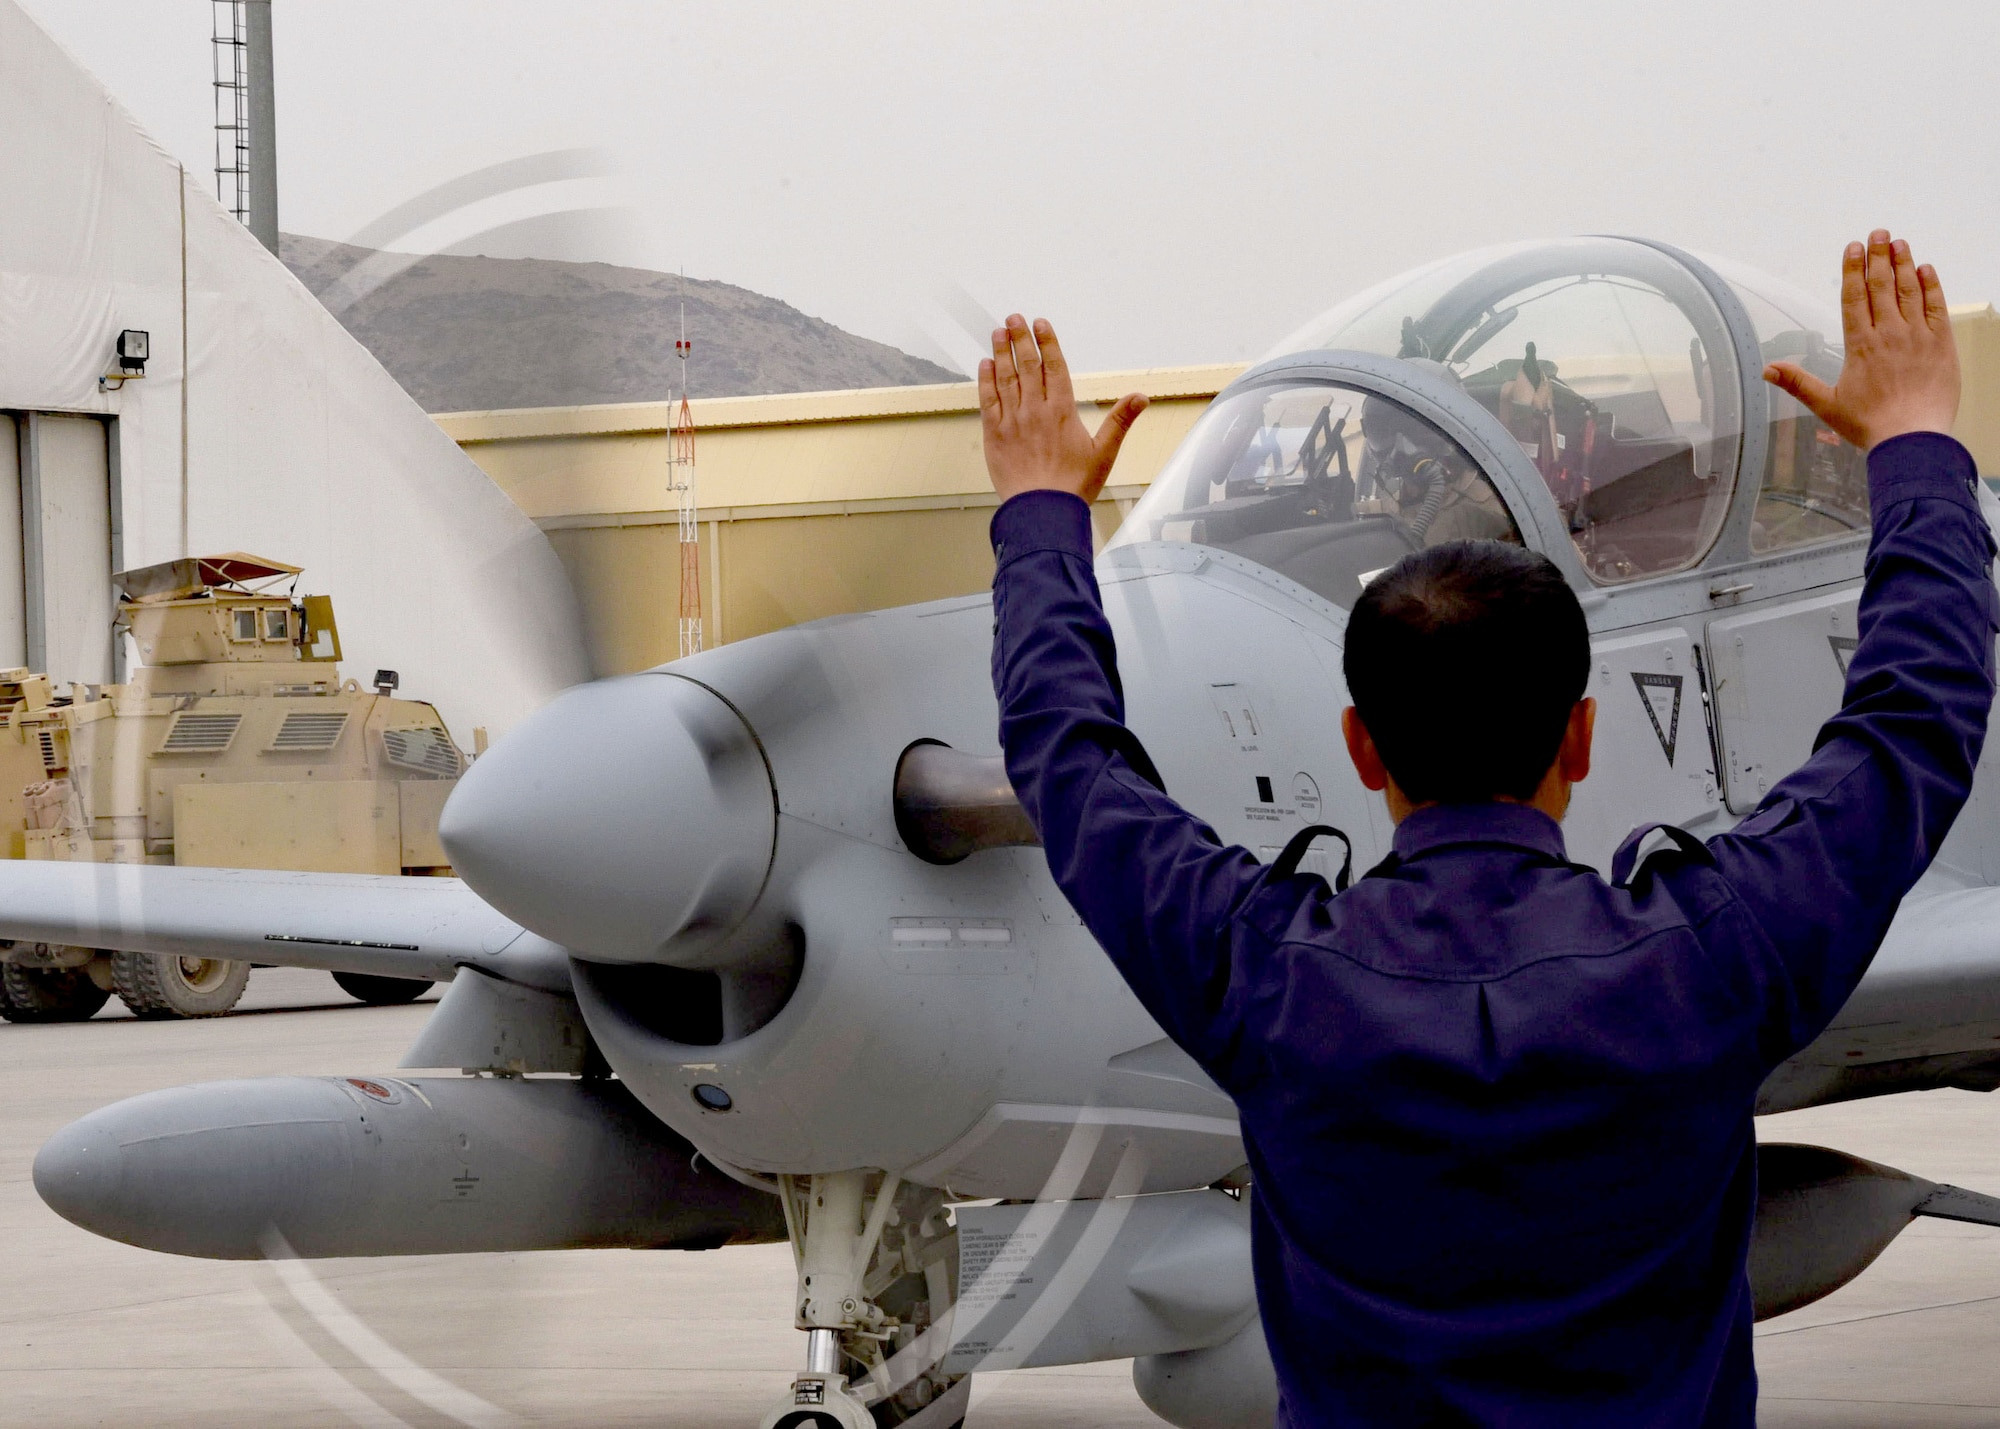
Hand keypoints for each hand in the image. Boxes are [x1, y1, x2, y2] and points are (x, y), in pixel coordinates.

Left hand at [980, 314, 1147, 503]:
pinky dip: (986, 380)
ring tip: (999, 332)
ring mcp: (1012, 421)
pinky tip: (985, 365)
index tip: (1040, 324)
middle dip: (1021, 339)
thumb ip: (1121, 420)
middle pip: (1028, 366)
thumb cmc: (1073, 487)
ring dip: (1002, 353)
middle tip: (1014, 318)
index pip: (1054, 367)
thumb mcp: (1104, 453)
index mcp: (1062, 412)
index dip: (1047, 342)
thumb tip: (1140, 397)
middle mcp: (1036, 411)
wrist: (1042, 512)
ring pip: (1006, 378)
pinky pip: (988, 401)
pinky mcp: (994, 435)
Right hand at [1764, 230, 1959, 450]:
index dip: (1852, 270)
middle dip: (1878, 256)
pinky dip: (1931, 286)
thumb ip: (1797, 383)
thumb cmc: (1871, 425)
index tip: (1853, 248)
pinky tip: (1925, 269)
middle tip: (1878, 233)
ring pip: (1909, 291)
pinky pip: (1936, 307)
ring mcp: (1917, 336)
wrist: (1912, 439)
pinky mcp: (1941, 344)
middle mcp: (1889, 334)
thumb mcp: (1827, 405)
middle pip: (1881, 286)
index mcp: (1860, 346)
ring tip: (1899, 242)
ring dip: (1903, 264)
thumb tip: (1767, 370)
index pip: (1854, 298)